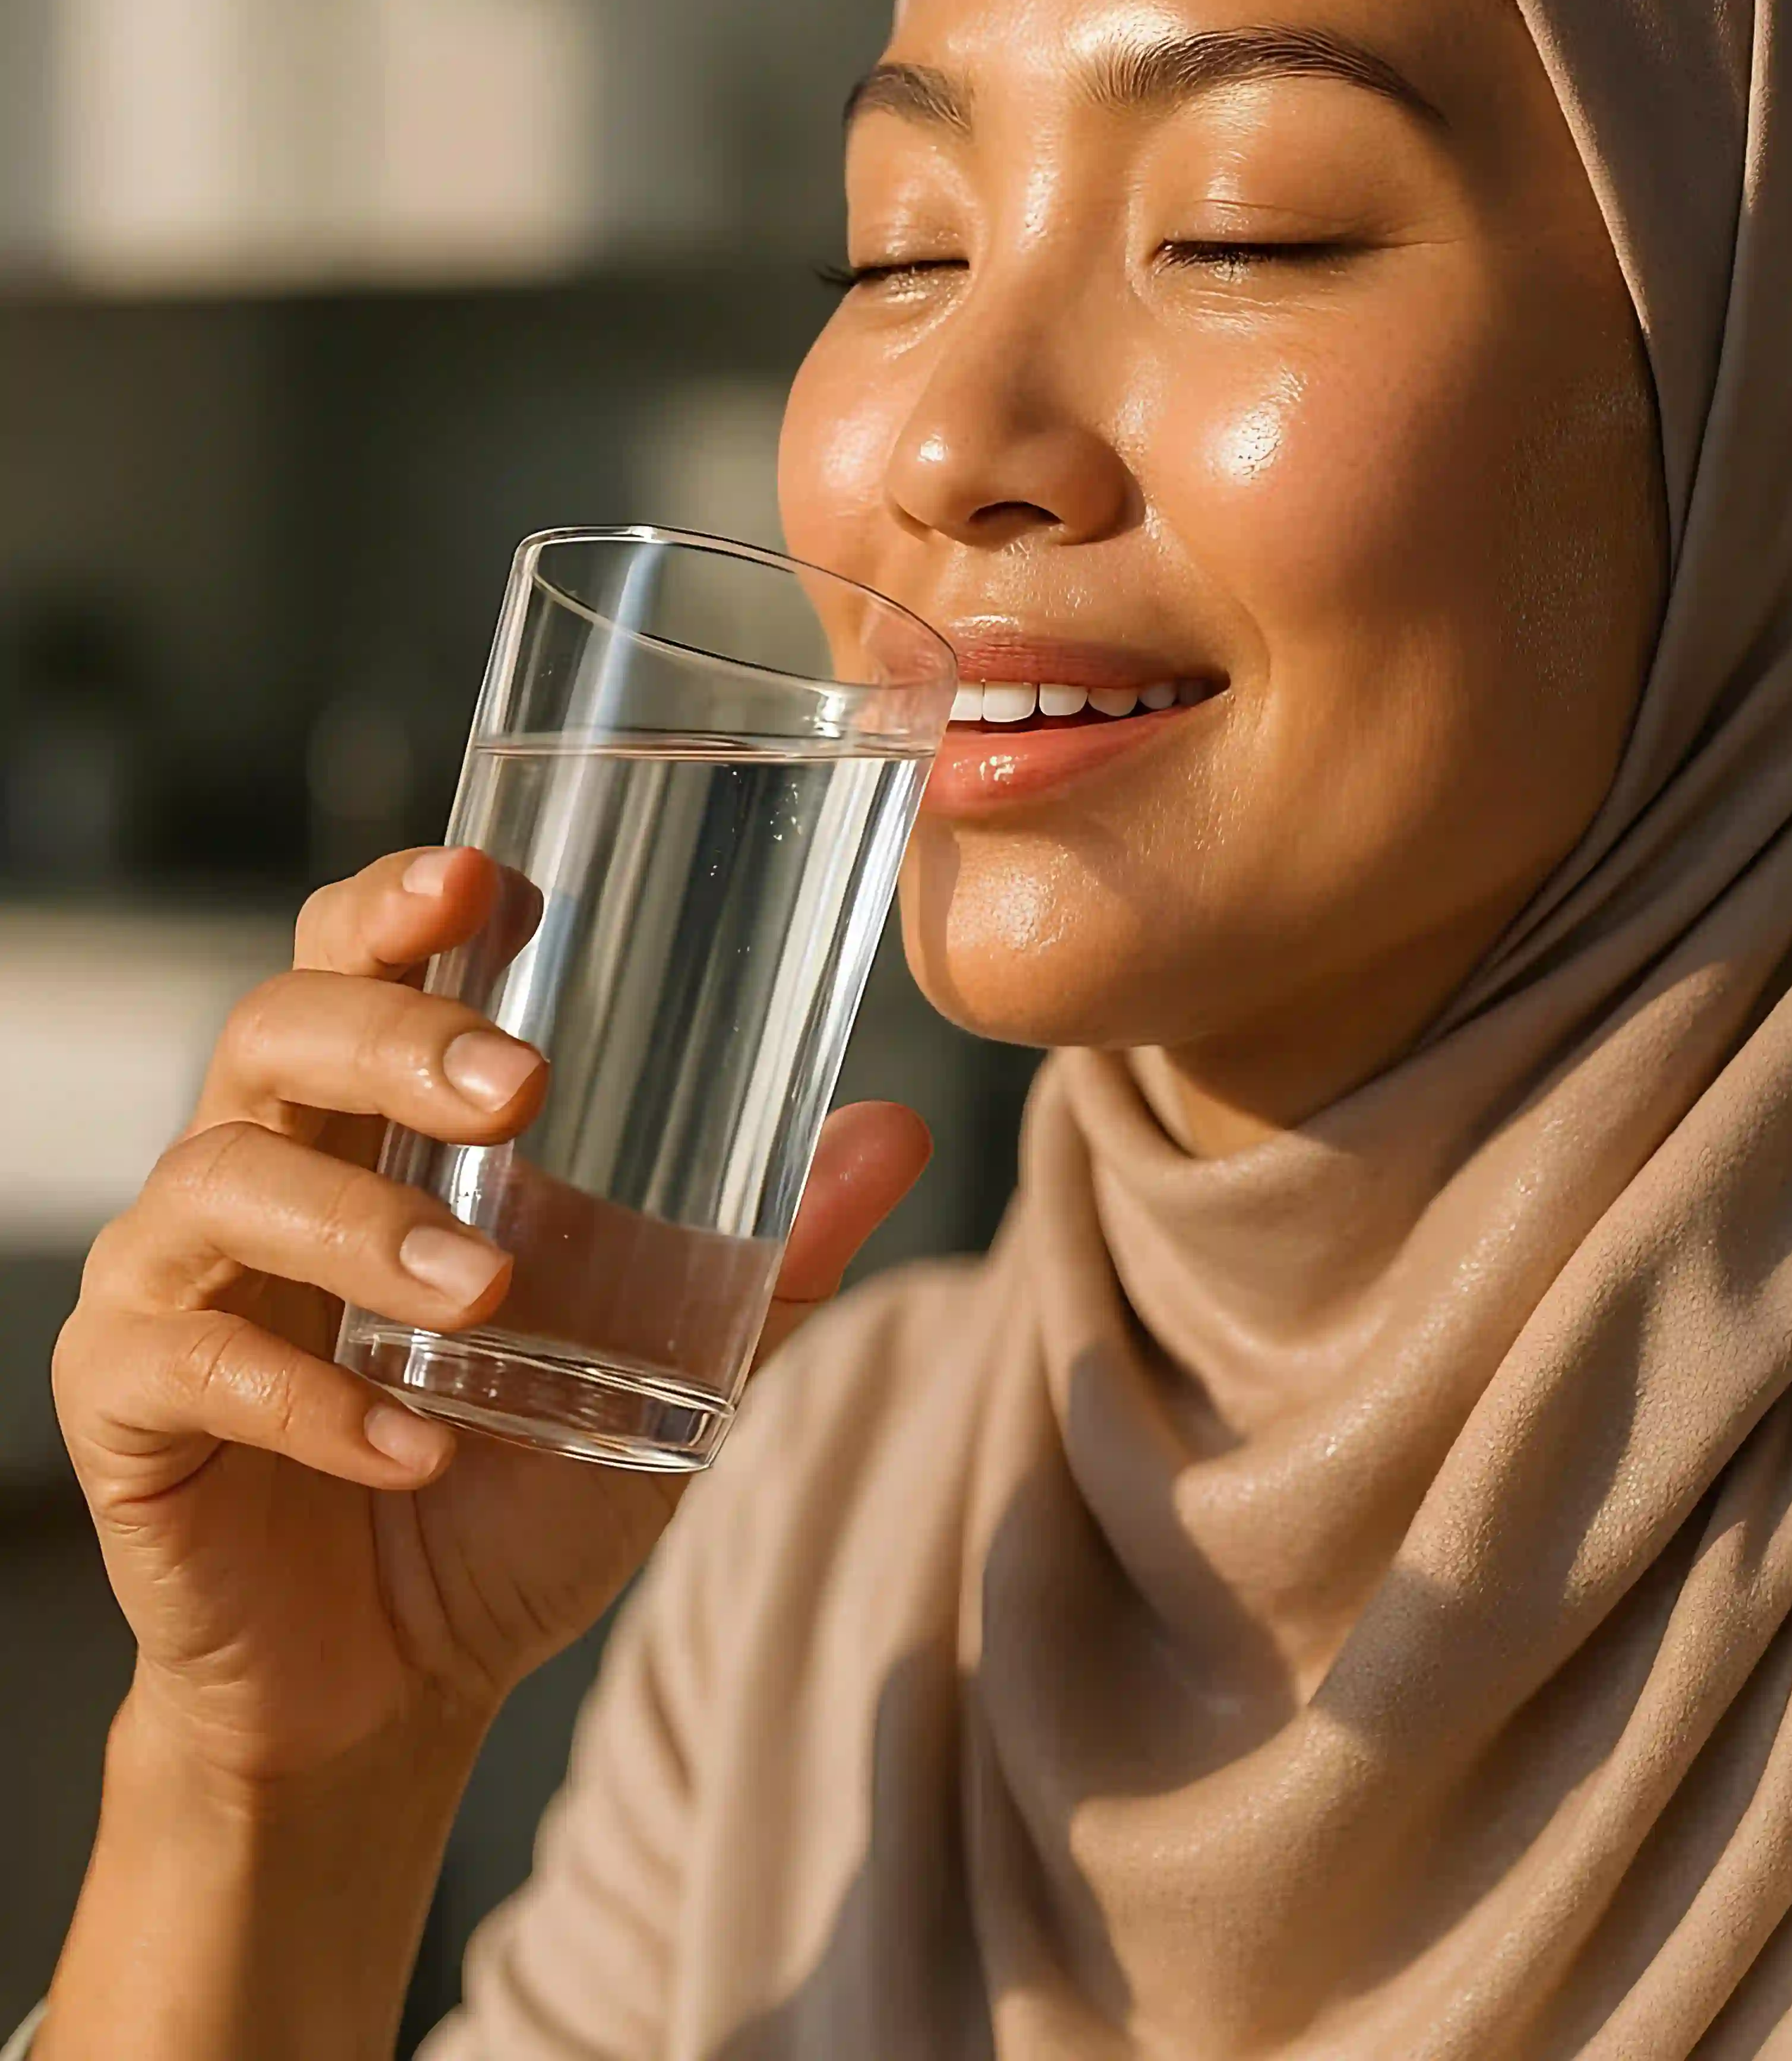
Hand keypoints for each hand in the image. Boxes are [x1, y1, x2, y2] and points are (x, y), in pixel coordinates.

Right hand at [49, 845, 931, 1788]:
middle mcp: (263, 1169)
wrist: (399, 1675)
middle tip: (521, 1091)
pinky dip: (305, 1402)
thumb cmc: (517, 1479)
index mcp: (373, 1123)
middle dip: (393, 1038)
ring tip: (482, 1293)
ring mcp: (177, 1282)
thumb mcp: (665, 1364)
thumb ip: (769, 1258)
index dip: (395, 902)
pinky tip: (411, 1446)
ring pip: (219, 1184)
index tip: (482, 883)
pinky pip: (179, 1365)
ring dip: (364, 1227)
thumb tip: (898, 1132)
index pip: (352, 959)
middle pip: (277, 1029)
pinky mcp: (125, 1406)